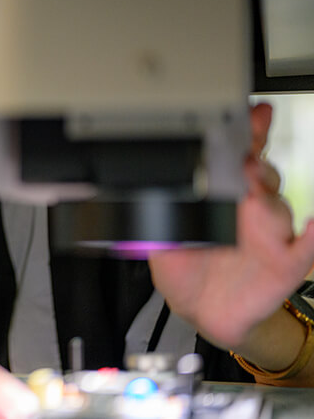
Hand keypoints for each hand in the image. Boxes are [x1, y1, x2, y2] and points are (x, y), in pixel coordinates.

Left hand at [149, 104, 313, 349]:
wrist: (201, 311)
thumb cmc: (185, 271)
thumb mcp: (159, 239)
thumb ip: (153, 213)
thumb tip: (132, 190)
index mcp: (221, 199)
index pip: (237, 159)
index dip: (247, 135)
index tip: (250, 115)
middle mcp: (250, 210)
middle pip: (262, 175)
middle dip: (255, 161)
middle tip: (242, 157)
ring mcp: (270, 234)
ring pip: (277, 207)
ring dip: (268, 195)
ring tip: (256, 187)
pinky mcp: (284, 263)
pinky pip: (307, 247)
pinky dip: (313, 237)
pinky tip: (312, 226)